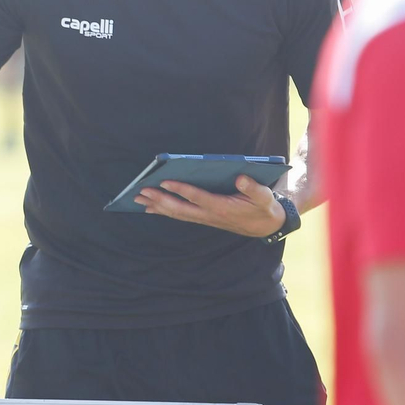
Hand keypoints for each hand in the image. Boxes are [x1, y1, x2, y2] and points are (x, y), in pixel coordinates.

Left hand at [134, 174, 284, 236]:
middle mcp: (210, 215)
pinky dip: (164, 212)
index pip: (198, 197)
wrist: (266, 226)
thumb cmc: (263, 207)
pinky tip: (150, 208)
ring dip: (157, 207)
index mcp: (223, 207)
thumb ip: (253, 188)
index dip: (180, 189)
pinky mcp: (203, 218)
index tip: (164, 180)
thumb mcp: (264, 196)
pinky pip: (180, 216)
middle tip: (141, 191)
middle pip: (180, 209)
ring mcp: (205, 218)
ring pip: (177, 214)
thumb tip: (240, 178)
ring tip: (138, 199)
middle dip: (160, 200)